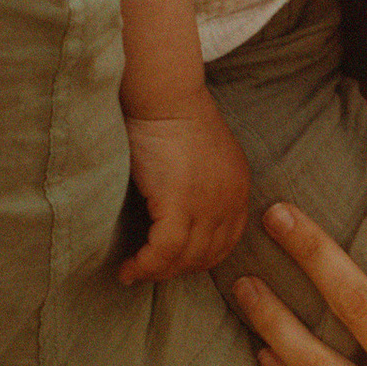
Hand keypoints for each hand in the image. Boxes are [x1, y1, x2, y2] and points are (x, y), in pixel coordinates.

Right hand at [121, 95, 256, 283]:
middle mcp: (230, 200)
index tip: (171, 262)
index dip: (198, 258)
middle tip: (146, 272)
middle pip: (207, 256)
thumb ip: (199, 183)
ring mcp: (208, 204)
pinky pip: (164, 251)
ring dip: (157, 272)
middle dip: (176, 270)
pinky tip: (128, 268)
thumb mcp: (200, 154)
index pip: (227, 242)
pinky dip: (145, 265)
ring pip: (185, 258)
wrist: (163, 93)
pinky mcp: (179, 204)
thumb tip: (175, 209)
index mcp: (238, 187)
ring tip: (132, 272)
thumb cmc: (170, 113)